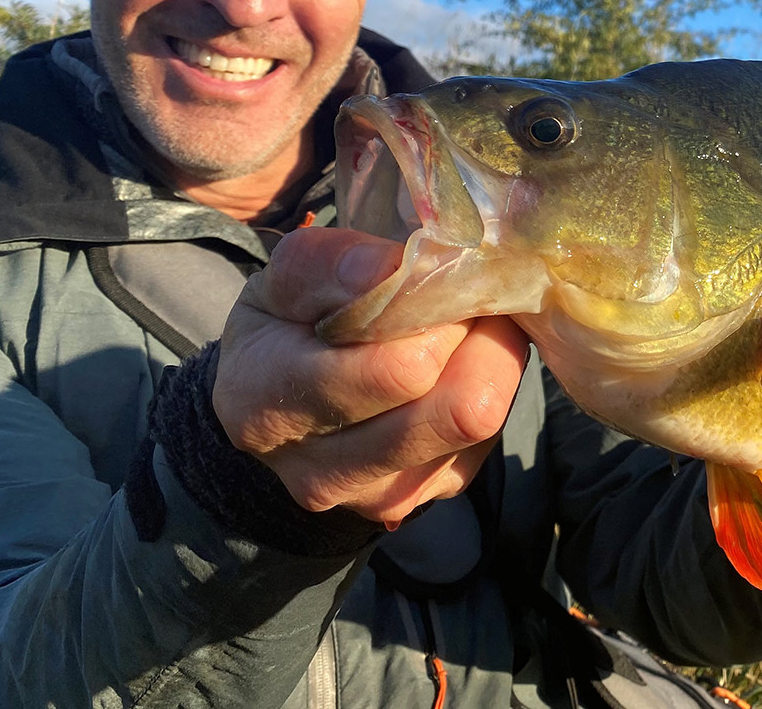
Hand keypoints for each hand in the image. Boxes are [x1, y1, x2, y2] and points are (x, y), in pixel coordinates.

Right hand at [212, 227, 528, 527]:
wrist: (277, 402)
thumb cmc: (286, 326)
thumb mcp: (289, 280)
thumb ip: (337, 265)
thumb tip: (402, 268)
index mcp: (271, 407)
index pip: (398, 368)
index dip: (436, 309)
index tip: (433, 271)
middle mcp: (322, 472)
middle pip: (459, 406)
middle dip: (476, 334)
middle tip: (461, 295)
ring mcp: (380, 496)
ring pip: (483, 421)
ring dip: (490, 358)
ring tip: (461, 325)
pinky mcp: (428, 493)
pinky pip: (489, 437)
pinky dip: (486, 388)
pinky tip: (453, 365)